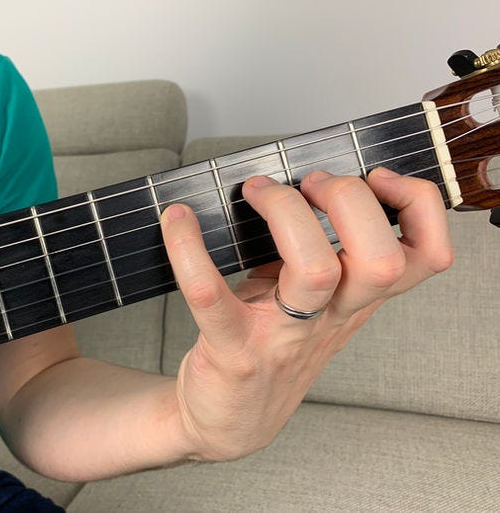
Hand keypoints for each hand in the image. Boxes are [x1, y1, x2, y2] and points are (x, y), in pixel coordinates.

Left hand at [159, 167, 452, 461]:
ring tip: (257, 191)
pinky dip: (189, 250)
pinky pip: (210, 295)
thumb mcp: (312, 306)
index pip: (423, 258)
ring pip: (316, 272)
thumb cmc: (270, 347)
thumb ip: (322, 255)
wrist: (228, 423)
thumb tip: (300, 181)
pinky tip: (177, 220)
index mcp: (353, 301)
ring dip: (287, 213)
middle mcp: (329, 319)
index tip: (377, 178)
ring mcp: (283, 337)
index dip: (418, 207)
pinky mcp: (233, 350)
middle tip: (309, 183)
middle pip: (381, 260)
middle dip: (349, 201)